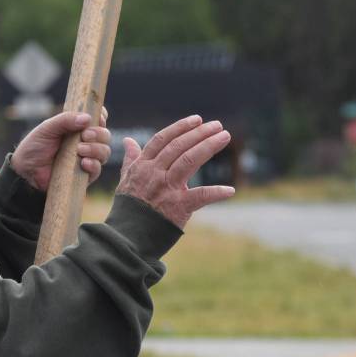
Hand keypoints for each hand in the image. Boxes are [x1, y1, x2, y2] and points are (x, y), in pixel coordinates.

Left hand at [11, 108, 110, 191]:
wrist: (25, 172)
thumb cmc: (35, 147)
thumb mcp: (47, 128)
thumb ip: (65, 120)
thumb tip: (87, 118)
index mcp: (77, 127)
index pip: (98, 118)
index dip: (101, 116)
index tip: (98, 116)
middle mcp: (85, 142)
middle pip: (105, 134)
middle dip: (98, 133)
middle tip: (85, 135)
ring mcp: (86, 158)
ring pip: (105, 151)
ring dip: (96, 149)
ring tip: (79, 150)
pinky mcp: (85, 175)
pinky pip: (98, 169)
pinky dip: (94, 164)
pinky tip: (83, 163)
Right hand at [116, 115, 234, 229]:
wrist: (128, 236)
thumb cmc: (129, 208)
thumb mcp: (125, 180)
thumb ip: (131, 159)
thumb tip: (128, 141)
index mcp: (143, 166)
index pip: (163, 140)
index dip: (180, 127)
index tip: (197, 120)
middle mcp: (154, 173)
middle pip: (179, 146)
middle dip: (200, 133)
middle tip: (218, 126)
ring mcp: (166, 189)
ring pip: (189, 160)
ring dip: (208, 146)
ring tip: (224, 136)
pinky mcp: (178, 207)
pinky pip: (200, 197)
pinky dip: (216, 193)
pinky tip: (230, 190)